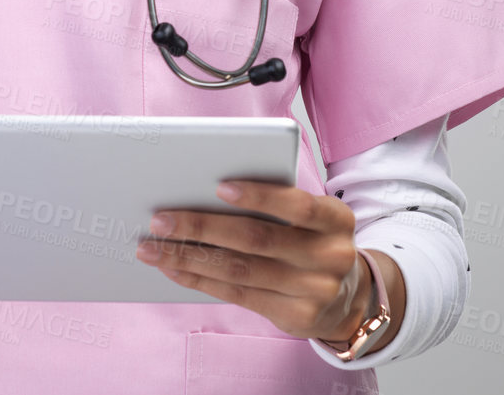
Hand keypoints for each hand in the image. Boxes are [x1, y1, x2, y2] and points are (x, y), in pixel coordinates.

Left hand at [133, 179, 380, 346]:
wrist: (350, 297)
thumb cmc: (313, 240)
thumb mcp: (312, 218)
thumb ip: (276, 205)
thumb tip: (202, 191)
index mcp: (336, 219)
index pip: (297, 204)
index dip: (259, 196)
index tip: (218, 187)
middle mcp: (330, 256)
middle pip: (257, 239)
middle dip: (202, 227)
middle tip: (160, 219)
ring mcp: (315, 291)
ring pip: (240, 270)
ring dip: (190, 257)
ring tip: (153, 248)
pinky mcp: (295, 317)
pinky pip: (238, 295)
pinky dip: (201, 280)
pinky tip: (175, 268)